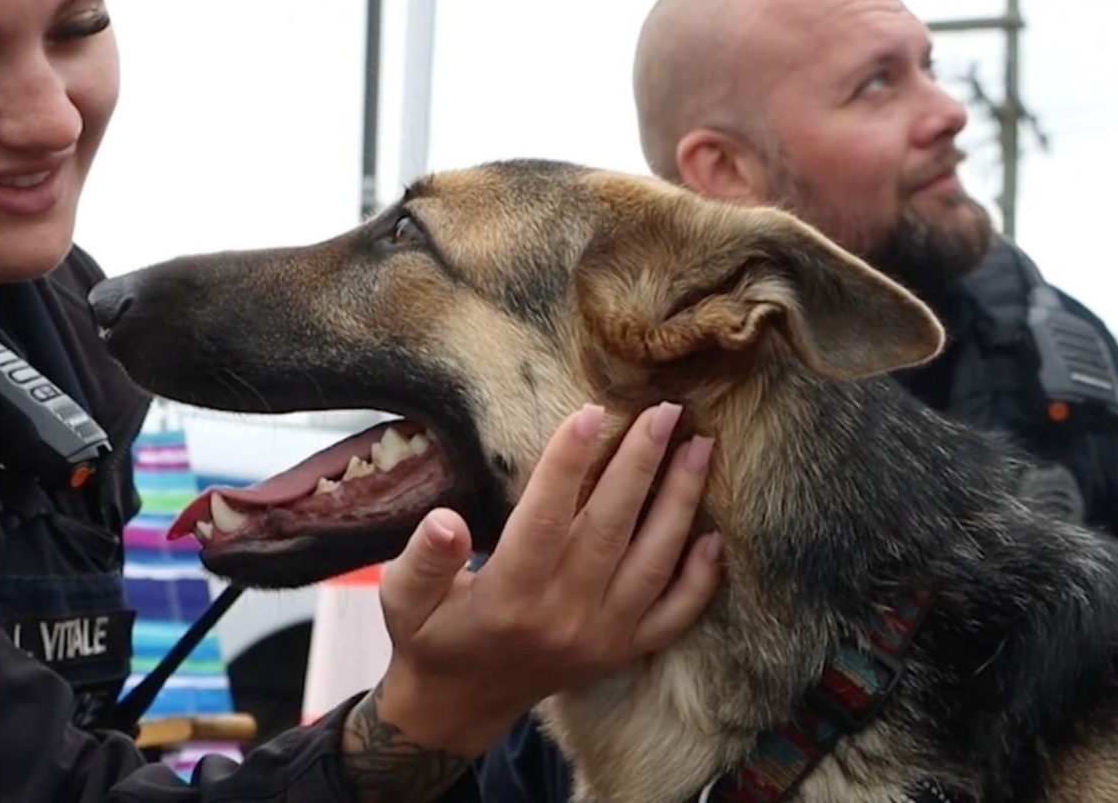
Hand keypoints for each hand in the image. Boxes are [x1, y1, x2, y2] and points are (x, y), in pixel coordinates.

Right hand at [356, 402, 721, 761]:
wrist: (459, 706)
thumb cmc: (431, 637)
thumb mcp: (403, 598)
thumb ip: (422, 559)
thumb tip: (445, 520)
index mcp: (510, 596)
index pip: (545, 518)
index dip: (568, 463)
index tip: (592, 411)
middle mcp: (564, 616)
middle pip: (612, 528)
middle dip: (642, 464)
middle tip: (666, 412)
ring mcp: (602, 636)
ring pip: (653, 562)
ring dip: (680, 503)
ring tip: (700, 449)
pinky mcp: (622, 650)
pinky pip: (674, 615)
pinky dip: (700, 578)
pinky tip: (714, 536)